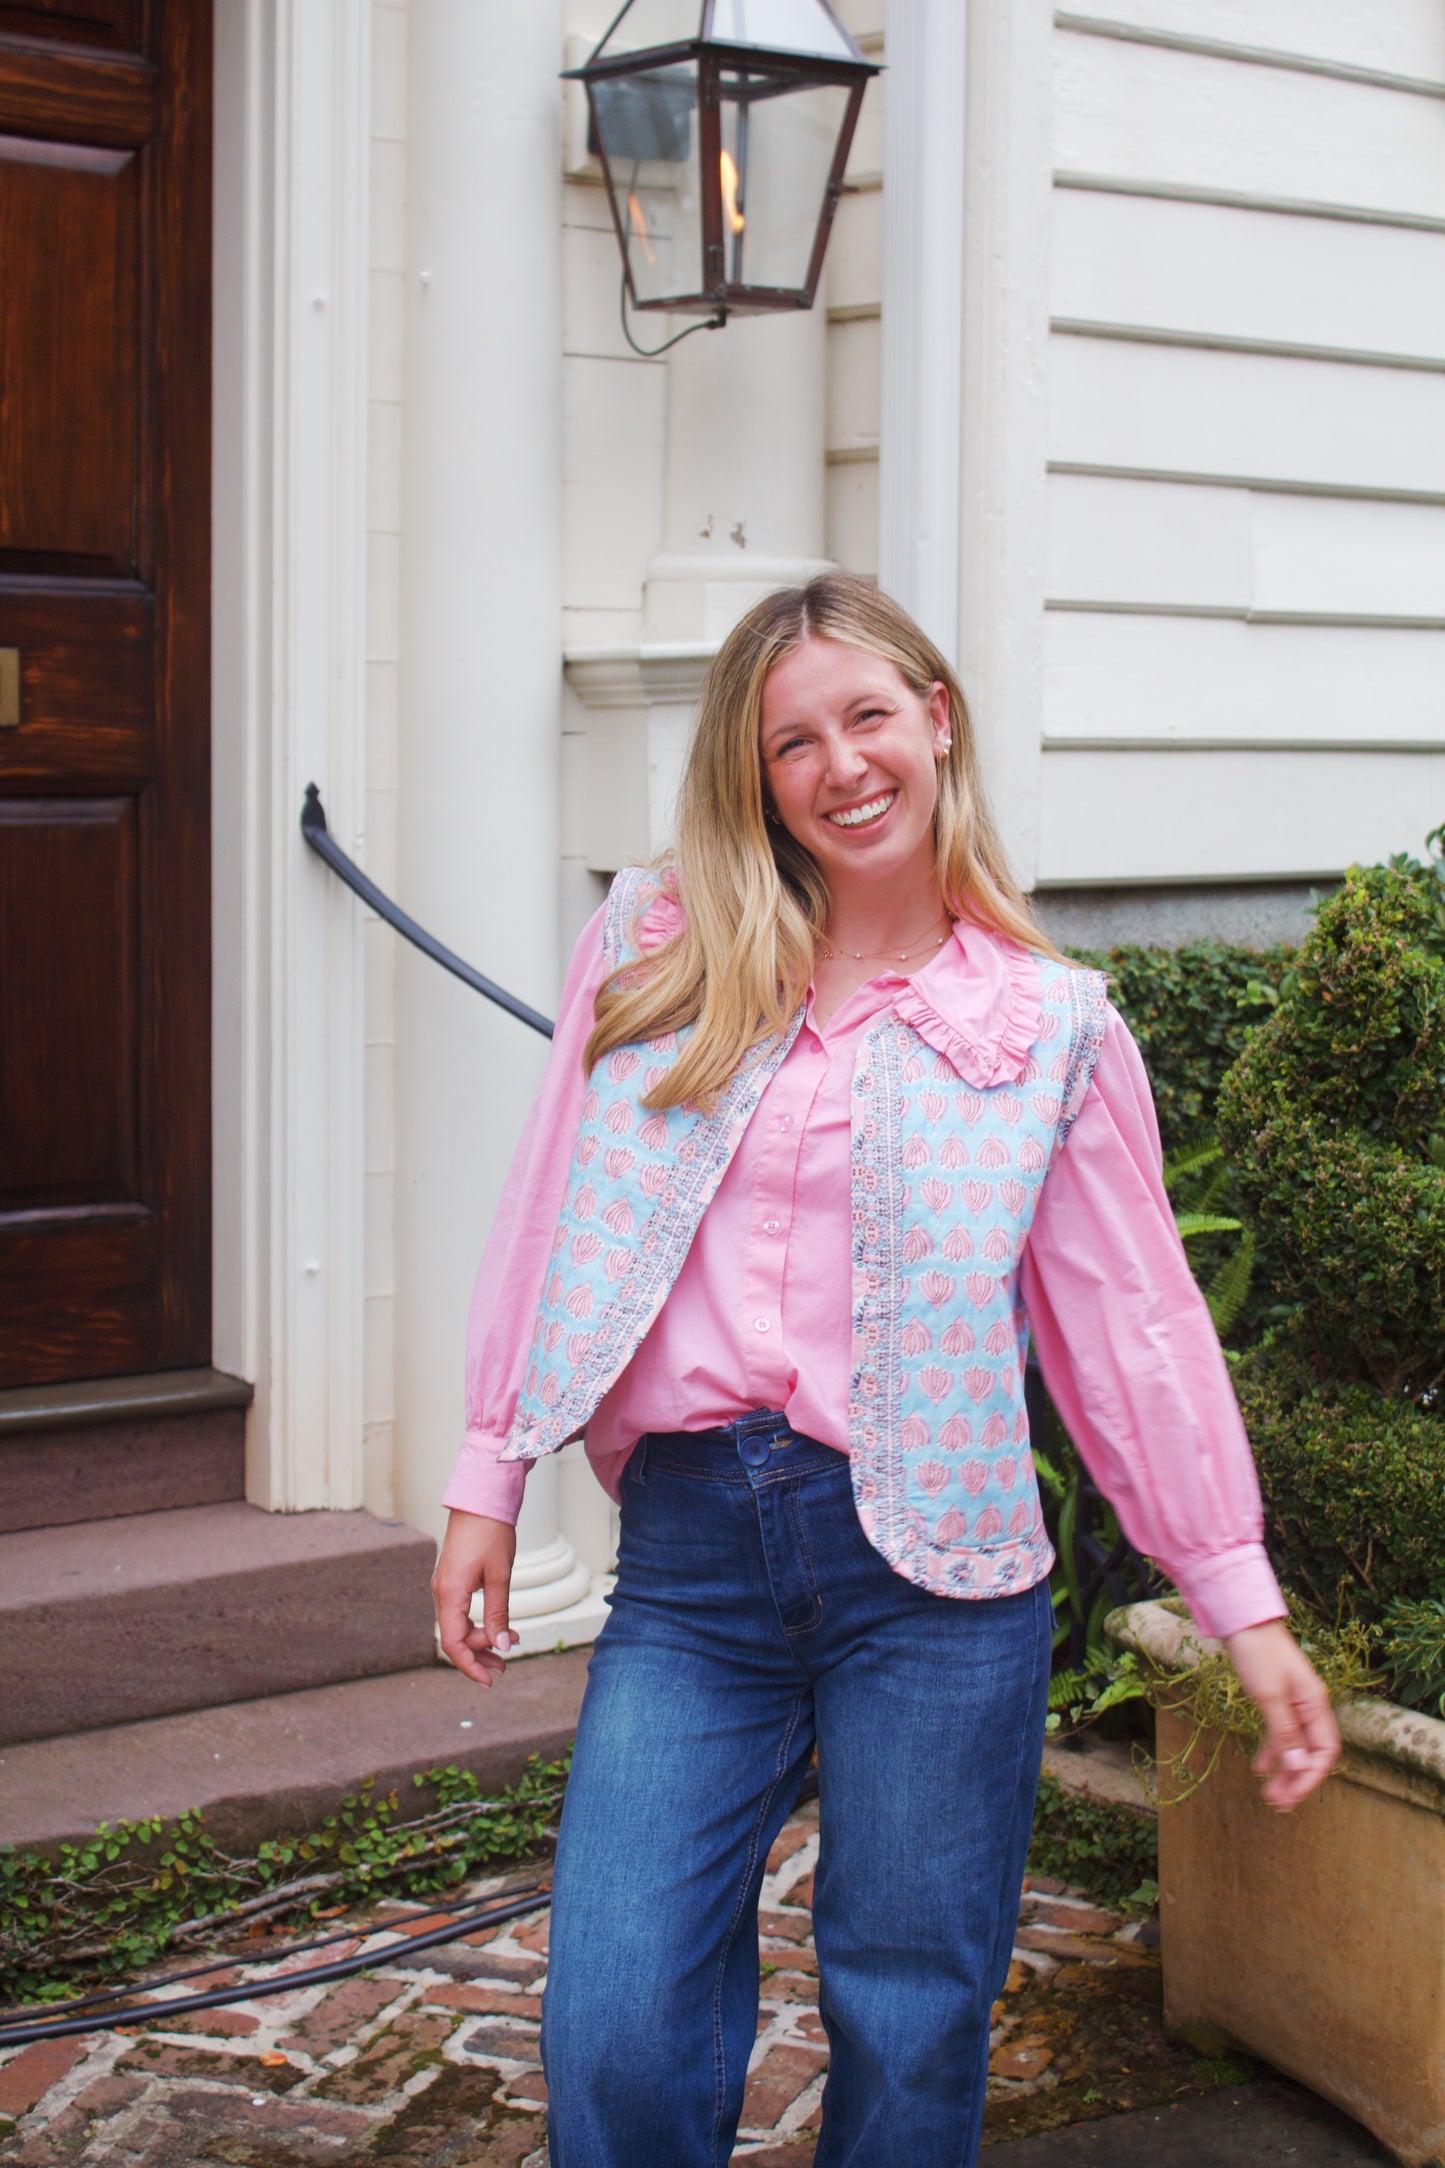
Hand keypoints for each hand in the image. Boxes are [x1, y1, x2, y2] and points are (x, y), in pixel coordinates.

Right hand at [432, 1511, 517, 1687]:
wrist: (481, 1500)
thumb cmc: (490, 1532)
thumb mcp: (499, 1575)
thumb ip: (498, 1612)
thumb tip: (501, 1646)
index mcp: (450, 1593)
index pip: (453, 1642)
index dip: (470, 1665)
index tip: (488, 1681)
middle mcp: (442, 1592)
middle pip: (455, 1637)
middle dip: (480, 1654)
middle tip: (505, 1667)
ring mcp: (446, 1586)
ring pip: (458, 1625)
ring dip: (481, 1639)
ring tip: (507, 1646)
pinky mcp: (453, 1579)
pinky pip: (460, 1612)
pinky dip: (478, 1623)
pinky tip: (497, 1626)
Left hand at [1221, 1618, 1340, 1810]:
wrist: (1241, 1618)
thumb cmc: (1258, 1652)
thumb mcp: (1269, 1695)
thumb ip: (1285, 1732)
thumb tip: (1298, 1767)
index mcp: (1314, 1704)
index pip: (1324, 1751)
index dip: (1311, 1777)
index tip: (1292, 1798)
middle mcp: (1308, 1705)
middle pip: (1310, 1752)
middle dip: (1296, 1780)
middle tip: (1277, 1805)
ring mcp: (1292, 1701)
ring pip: (1293, 1745)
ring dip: (1283, 1770)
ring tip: (1268, 1795)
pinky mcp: (1275, 1697)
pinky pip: (1279, 1732)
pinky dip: (1271, 1750)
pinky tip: (1259, 1767)